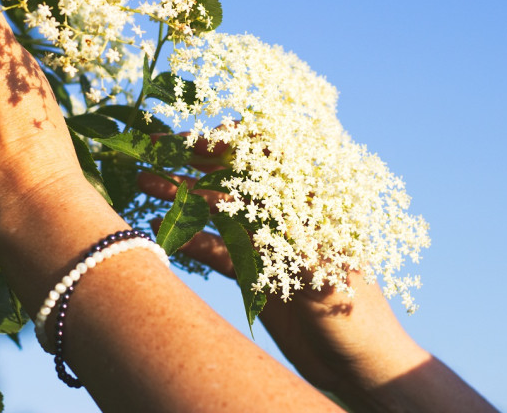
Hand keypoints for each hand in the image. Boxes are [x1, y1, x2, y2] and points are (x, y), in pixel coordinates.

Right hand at [138, 138, 429, 396]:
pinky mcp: (254, 272)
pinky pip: (216, 248)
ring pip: (220, 209)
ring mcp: (269, 242)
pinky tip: (160, 229)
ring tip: (145, 180)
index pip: (273, 156)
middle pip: (238, 175)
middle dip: (198, 159)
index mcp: (314, 204)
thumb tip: (273, 219)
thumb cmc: (360, 320)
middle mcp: (288, 215)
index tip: (200, 140)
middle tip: (157, 147)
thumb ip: (295, 249)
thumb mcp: (328, 281)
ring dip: (184, 194)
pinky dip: (189, 238)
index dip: (237, 141)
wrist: (361, 367)